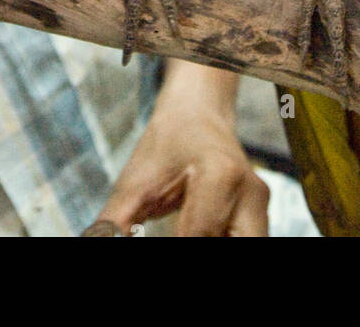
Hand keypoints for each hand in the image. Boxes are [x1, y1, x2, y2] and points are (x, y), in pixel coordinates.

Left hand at [90, 65, 269, 236]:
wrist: (198, 112)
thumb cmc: (166, 141)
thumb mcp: (134, 183)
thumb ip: (114, 224)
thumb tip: (99, 240)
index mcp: (221, 176)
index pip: (197, 239)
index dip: (173, 246)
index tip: (139, 237)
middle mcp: (251, 195)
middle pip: (237, 244)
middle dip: (202, 248)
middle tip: (171, 236)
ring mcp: (260, 208)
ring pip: (248, 245)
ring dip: (212, 246)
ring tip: (178, 231)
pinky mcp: (260, 217)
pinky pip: (245, 242)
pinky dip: (218, 242)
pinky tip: (189, 233)